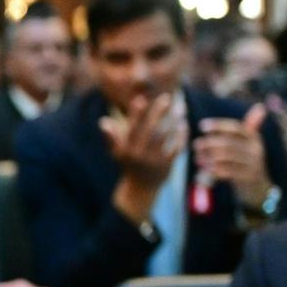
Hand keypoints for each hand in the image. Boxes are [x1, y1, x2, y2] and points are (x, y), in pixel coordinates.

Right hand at [101, 92, 184, 223]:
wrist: (140, 188)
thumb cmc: (129, 164)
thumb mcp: (117, 152)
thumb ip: (111, 137)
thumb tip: (103, 121)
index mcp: (126, 149)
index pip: (131, 128)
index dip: (136, 114)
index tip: (141, 99)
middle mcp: (138, 155)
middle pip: (150, 129)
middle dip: (158, 112)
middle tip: (167, 97)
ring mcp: (153, 161)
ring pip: (164, 137)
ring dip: (173, 121)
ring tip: (180, 108)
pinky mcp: (166, 166)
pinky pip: (175, 148)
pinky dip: (180, 136)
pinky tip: (183, 125)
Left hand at [193, 107, 271, 208]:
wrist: (257, 188)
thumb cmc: (246, 162)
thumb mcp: (248, 144)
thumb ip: (248, 127)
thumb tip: (260, 106)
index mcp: (254, 138)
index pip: (236, 128)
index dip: (219, 125)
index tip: (201, 126)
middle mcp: (256, 149)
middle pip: (230, 143)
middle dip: (210, 143)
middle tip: (195, 144)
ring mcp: (253, 164)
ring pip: (227, 158)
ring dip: (209, 157)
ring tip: (197, 158)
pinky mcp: (248, 178)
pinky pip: (228, 172)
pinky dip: (214, 170)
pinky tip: (203, 171)